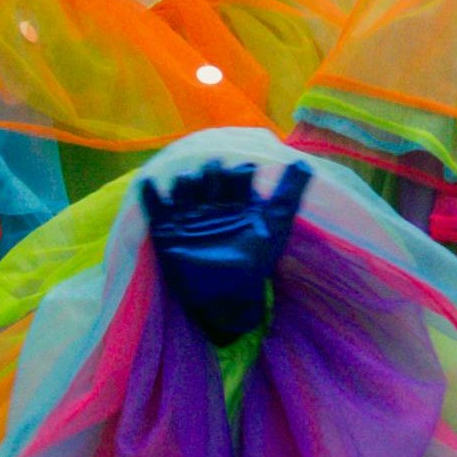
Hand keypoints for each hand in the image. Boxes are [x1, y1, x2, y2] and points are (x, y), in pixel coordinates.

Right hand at [140, 158, 308, 343]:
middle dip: (211, 172)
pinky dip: (150, 195)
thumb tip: (305, 161)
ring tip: (190, 186)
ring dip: (186, 181)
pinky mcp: (167, 232)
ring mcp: (188, 217)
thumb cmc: (255, 260)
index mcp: (237, 201)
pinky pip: (154, 209)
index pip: (236, 173)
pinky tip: (151, 183)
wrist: (230, 296)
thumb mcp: (276, 224)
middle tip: (216, 180)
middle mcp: (212, 205)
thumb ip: (290, 193)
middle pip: (207, 174)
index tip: (246, 175)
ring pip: (182, 185)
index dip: (240, 171)